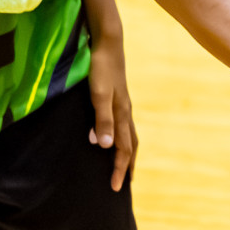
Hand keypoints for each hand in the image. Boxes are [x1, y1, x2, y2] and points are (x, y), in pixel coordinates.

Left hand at [88, 32, 136, 191]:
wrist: (107, 41)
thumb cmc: (100, 67)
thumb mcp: (98, 95)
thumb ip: (101, 120)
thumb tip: (106, 146)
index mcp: (121, 114)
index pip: (123, 148)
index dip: (120, 169)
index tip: (116, 188)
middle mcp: (125, 111)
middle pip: (131, 144)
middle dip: (128, 164)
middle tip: (125, 182)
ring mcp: (123, 103)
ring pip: (129, 133)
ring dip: (128, 151)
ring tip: (124, 162)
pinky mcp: (117, 96)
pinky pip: (123, 123)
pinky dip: (122, 136)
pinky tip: (114, 134)